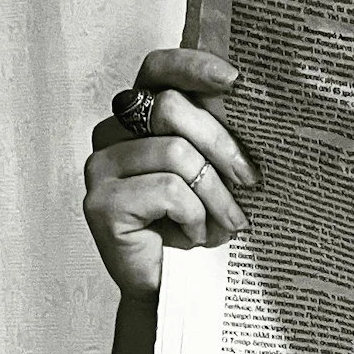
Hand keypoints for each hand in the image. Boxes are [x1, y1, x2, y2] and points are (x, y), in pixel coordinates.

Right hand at [83, 49, 257, 300]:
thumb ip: (219, 130)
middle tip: (251, 181)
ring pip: (175, 153)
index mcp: (140, 116)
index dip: (193, 65)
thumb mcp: (215, 169)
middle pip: (171, 108)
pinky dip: (194, 216)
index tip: (237, 80)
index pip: (157, 68)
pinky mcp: (99, 202)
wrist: (177, 288)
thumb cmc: (200, 223)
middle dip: (222, 145)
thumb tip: (254, 95)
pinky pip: (167, 190)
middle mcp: (111, 134)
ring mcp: (100, 167)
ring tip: (228, 224)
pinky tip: (194, 236)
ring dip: (215, 194)